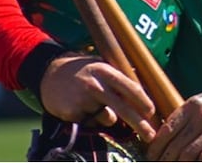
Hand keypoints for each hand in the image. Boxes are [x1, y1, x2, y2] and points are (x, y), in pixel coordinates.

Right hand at [39, 52, 157, 141]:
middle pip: (123, 109)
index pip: (130, 87)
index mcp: (106, 71)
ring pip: (108, 119)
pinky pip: (91, 124)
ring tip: (93, 104)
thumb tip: (144, 89)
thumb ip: (119, 78)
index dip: (143, 101)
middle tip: (151, 135)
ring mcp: (83, 100)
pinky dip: (90, 120)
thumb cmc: (81, 71)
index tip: (152, 113)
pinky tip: (80, 108)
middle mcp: (96, 85)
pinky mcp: (73, 113)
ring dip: (106, 117)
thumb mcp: (101, 67)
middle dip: (139, 124)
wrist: (49, 74)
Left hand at [146, 87, 201, 160]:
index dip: (157, 145)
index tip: (151, 155)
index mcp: (191, 106)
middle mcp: (201, 116)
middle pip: (176, 144)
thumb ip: (184, 116)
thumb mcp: (201, 103)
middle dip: (165, 158)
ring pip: (189, 153)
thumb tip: (163, 133)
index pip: (168, 128)